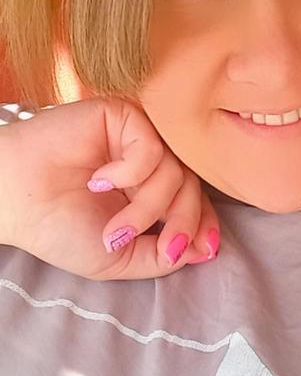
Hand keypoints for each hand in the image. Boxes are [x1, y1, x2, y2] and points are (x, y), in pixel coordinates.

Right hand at [0, 96, 220, 279]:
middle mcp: (145, 162)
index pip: (192, 200)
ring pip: (176, 172)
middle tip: (163, 246)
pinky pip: (152, 149)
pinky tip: (99, 182)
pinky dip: (130, 174)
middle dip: (182, 223)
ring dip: (147, 208)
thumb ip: (160, 256)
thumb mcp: (117, 258)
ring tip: (113, 224)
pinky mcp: (124, 117)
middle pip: (192, 186)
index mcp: (144, 190)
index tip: (206, 249)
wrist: (14, 200)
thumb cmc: (56, 228)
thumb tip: (204, 250)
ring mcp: (136, 138)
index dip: (204, 223)